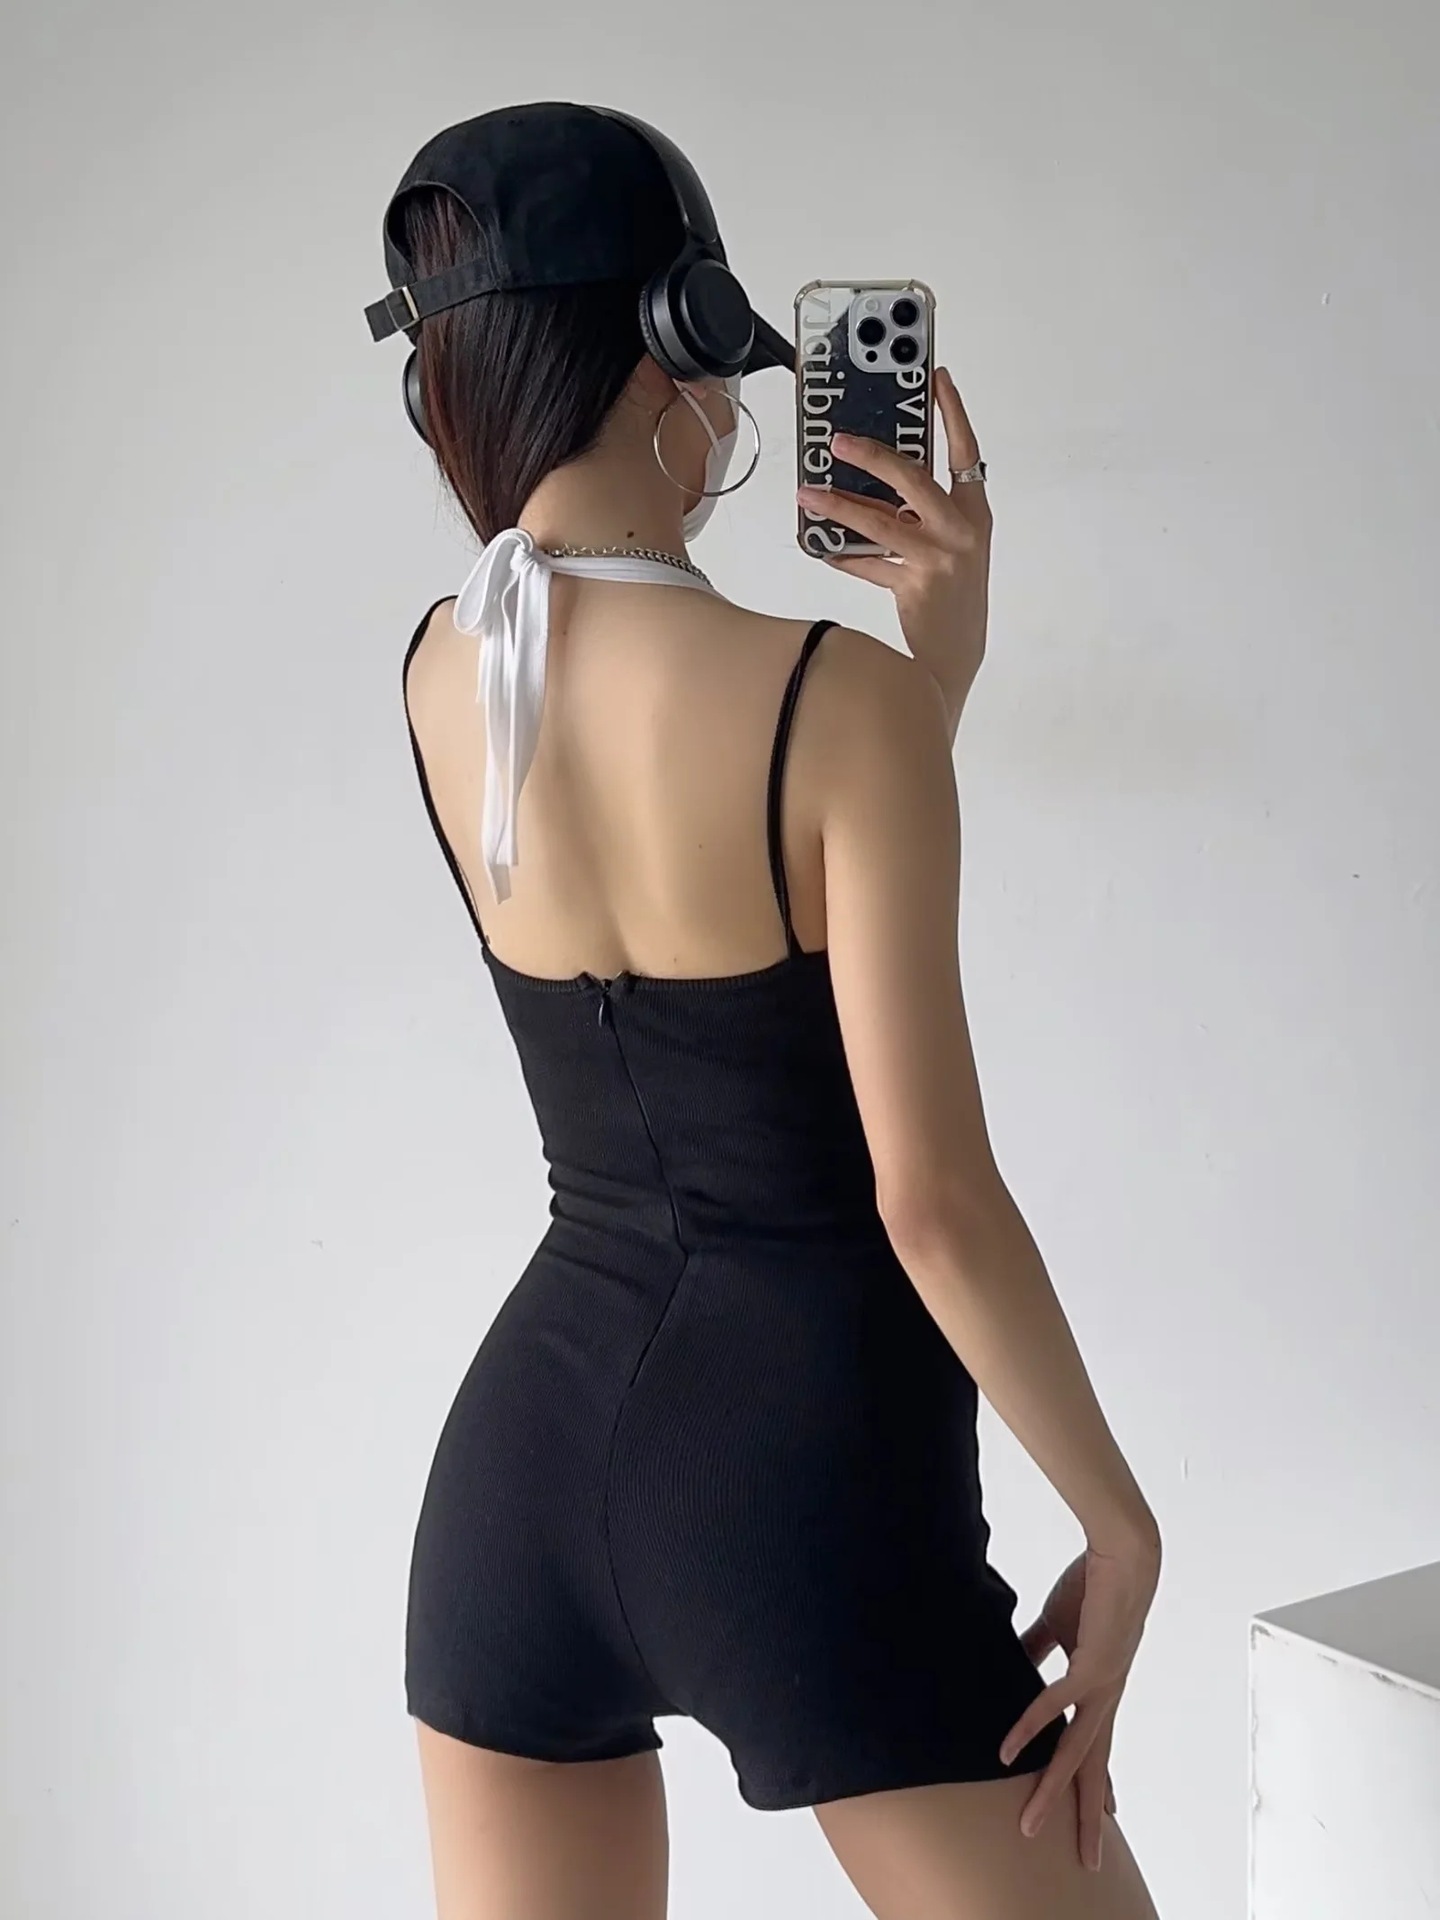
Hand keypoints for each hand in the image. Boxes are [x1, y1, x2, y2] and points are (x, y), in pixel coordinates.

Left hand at [795, 366, 990, 727]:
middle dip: (873, 455)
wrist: (956, 659)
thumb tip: (872, 486)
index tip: (936, 376)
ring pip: (880, 521)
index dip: (952, 412)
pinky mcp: (917, 586)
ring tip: (808, 494)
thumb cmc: (950, 600)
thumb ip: (920, 516)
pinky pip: (868, 563)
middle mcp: (962, 530)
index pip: (966, 452)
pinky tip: (819, 546)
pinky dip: (842, 555)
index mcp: (974, 513)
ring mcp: (941, 558)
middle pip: (914, 478)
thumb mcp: (948, 548)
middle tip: (839, 440)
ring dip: (839, 505)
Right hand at [1000, 1539, 1160, 1872]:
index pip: (1094, 1745)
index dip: (1094, 1782)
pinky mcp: (1093, 1664)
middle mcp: (1106, 1694)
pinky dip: (1031, 1727)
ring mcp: (1103, 1684)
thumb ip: (1041, 1647)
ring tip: (1032, 1822)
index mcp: (1099, 1686)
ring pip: (1078, 1750)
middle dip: (1087, 1814)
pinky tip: (1009, 1750)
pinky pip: (1056, 1704)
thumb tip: (1019, 1662)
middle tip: (1085, 1859)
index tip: (1100, 1817)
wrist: (1122, 1555)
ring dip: (1055, 1789)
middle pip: (1094, 1765)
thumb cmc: (1094, 1584)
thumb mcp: (1061, 1624)